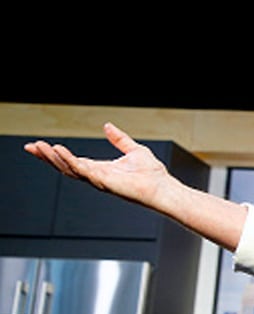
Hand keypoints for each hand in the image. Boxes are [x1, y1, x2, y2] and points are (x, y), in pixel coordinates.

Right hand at [24, 122, 169, 207]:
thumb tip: (107, 125)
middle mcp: (96, 176)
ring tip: (39, 147)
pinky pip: (82, 170)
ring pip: (70, 169)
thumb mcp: (133, 150)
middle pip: (65, 166)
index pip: (72, 161)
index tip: (40, 145)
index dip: (56, 153)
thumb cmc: (152, 174)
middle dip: (47, 157)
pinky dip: (70, 160)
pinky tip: (59, 151)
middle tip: (30, 147)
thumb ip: (119, 139)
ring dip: (53, 158)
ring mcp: (98, 180)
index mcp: (101, 169)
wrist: (164, 188)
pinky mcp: (104, 182)